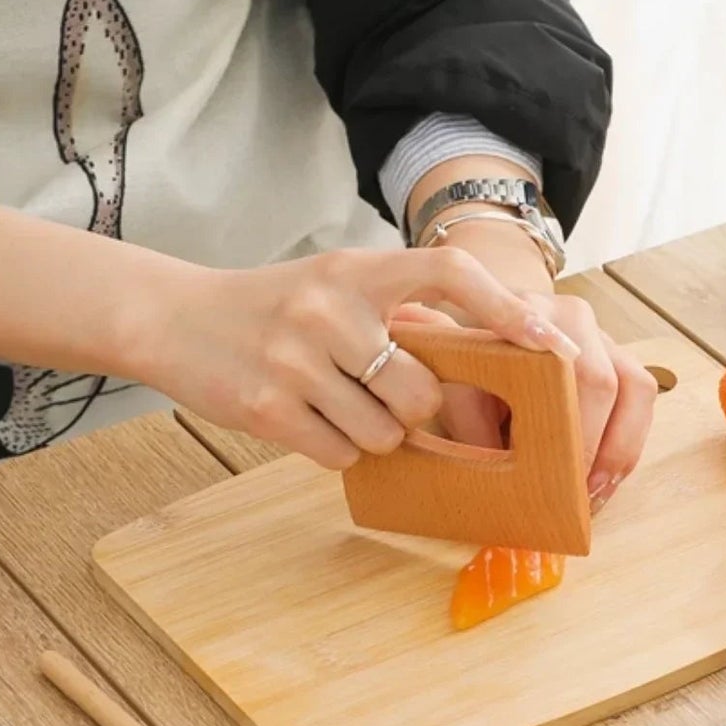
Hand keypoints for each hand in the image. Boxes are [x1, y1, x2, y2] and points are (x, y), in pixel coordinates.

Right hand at [133, 247, 579, 468]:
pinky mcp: (266, 408)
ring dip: (372, 434)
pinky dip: (334, 449)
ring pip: (384, 433)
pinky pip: (339, 454)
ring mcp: (295, 359)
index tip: (551, 344)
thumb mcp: (338, 286)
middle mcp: (328, 308)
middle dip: (414, 410)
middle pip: (421, 391)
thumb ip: (401, 311)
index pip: (450, 273)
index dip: (507, 310)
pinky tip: (306, 419)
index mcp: (357, 270)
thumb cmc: (276, 309)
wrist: (174, 320)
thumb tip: (492, 358)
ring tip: (336, 404)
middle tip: (383, 396)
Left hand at [437, 290, 657, 507]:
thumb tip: (502, 475)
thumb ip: (469, 418)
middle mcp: (574, 318)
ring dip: (621, 448)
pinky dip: (628, 442)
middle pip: (608, 383)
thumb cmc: (469, 361)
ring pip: (637, 389)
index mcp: (530, 316)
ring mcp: (603, 336)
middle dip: (599, 448)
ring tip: (597, 493)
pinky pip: (642, 399)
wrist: (482, 321)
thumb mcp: (456, 385)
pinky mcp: (618, 358)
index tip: (559, 477)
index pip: (563, 374)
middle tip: (579, 496)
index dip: (569, 430)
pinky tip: (607, 478)